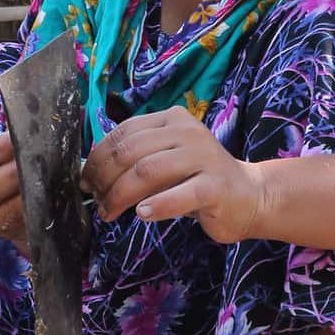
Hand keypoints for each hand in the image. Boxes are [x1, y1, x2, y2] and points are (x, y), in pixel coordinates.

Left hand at [82, 106, 269, 243]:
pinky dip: (156, 206)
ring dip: (121, 195)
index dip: (98, 158)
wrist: (249, 196)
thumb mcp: (166, 161)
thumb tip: (89, 173)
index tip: (86, 182)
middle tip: (97, 201)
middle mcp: (188, 132)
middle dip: (105, 179)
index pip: (123, 133)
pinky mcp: (216, 186)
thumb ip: (136, 159)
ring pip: (148, 171)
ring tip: (110, 213)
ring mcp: (204, 157)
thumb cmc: (198, 180)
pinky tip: (142, 215)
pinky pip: (179, 195)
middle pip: (131, 152)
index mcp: (172, 119)